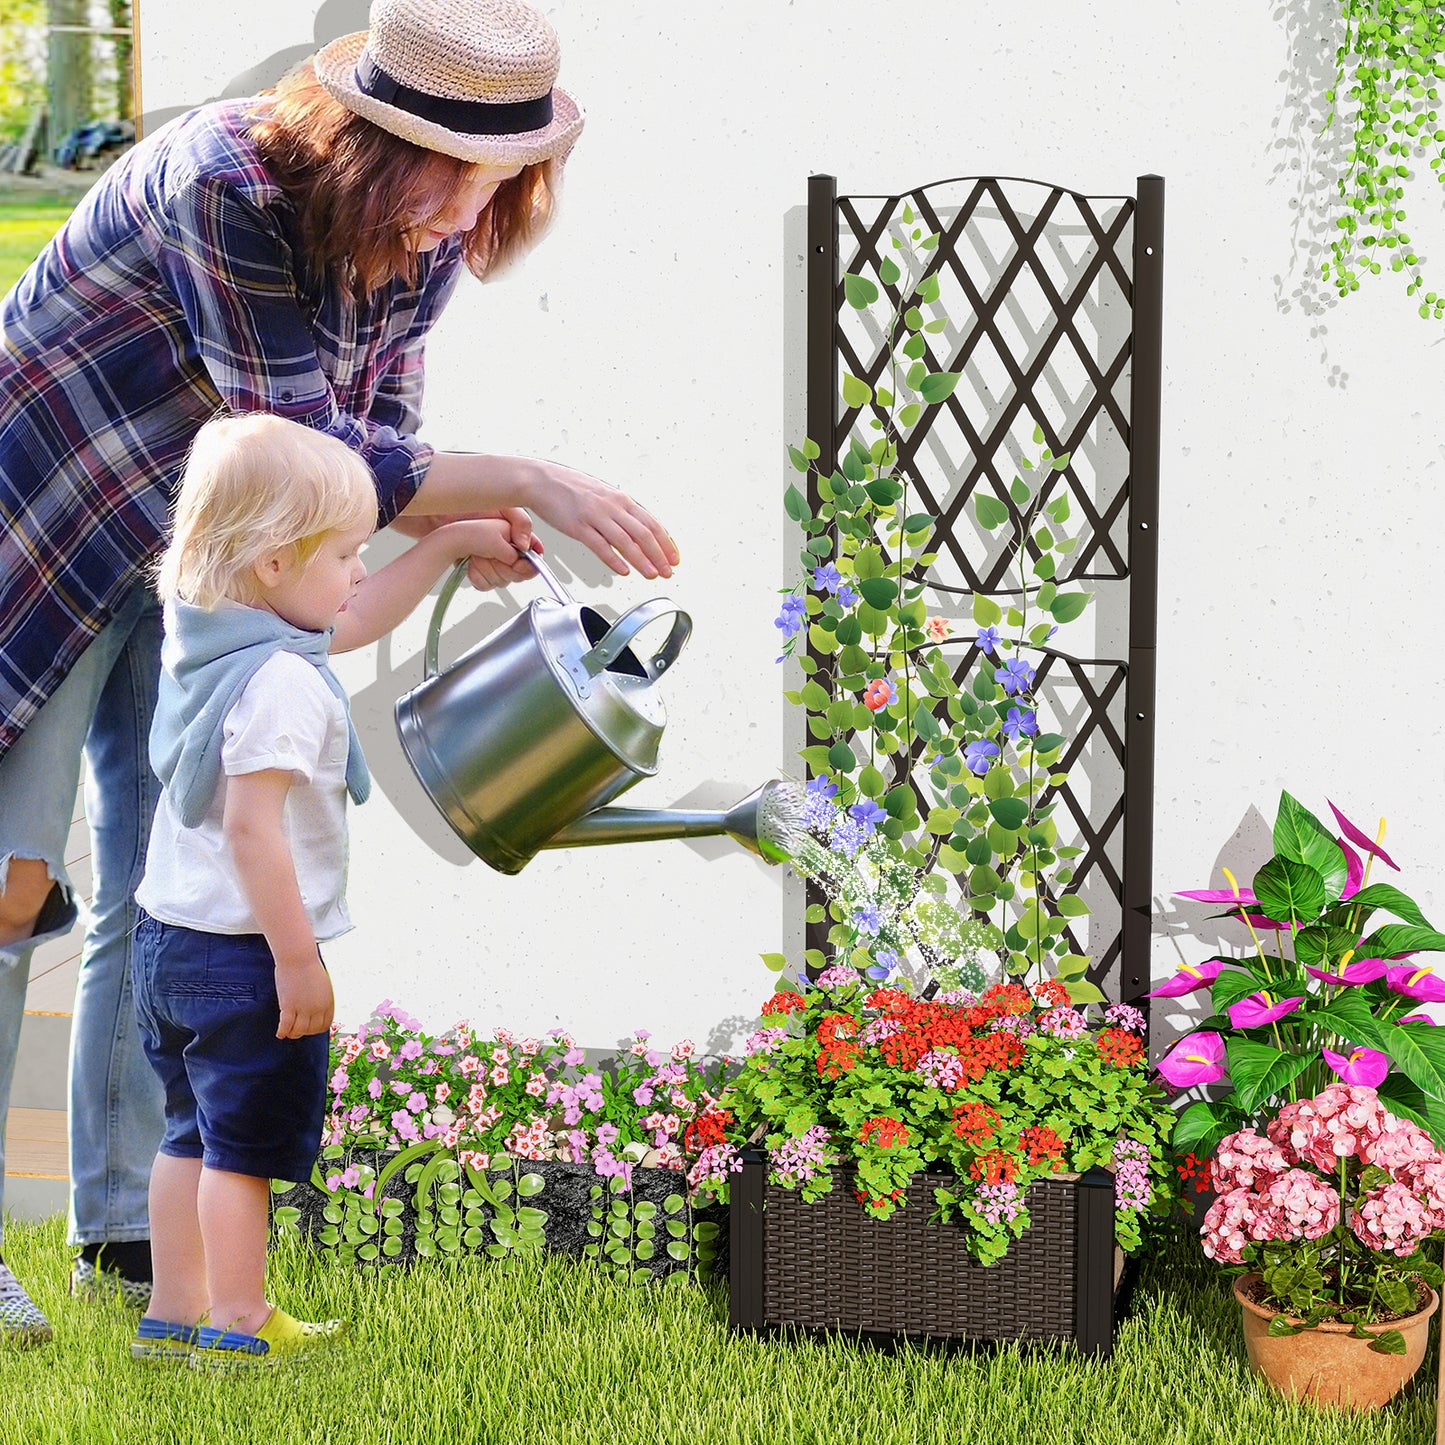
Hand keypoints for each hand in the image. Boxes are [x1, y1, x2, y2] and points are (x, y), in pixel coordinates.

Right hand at [275, 953, 333, 1038]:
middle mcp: (317, 1008)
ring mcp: (303, 1008)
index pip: (325, 1023)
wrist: (298, 958)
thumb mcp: (322, 985)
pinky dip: (283, 1031)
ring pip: (299, 1030)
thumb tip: (315, 1008)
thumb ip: (320, 998)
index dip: (317, 1029)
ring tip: (288, 1033)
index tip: (310, 1028)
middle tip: (298, 1031)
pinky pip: (286, 1025)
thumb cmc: (309, 967)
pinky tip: (280, 1034)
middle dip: (305, 1032)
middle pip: (312, 1029)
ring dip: (293, 1034)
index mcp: (328, 1002)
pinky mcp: (289, 1006)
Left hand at [434, 511, 542, 589]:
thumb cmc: (463, 506)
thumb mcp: (500, 505)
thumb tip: (527, 545)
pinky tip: (470, 563)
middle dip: (503, 565)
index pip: (533, 556)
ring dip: (487, 568)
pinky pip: (484, 583)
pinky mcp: (476, 569)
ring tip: (476, 553)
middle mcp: (505, 548)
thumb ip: (521, 522)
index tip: (518, 562)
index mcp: (515, 533)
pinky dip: (476, 575)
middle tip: (490, 553)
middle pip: (518, 572)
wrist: (433, 517)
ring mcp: (490, 560)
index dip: (528, 563)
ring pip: (501, 580)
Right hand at [522, 461, 678, 579]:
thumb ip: (620, 512)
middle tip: (667, 571)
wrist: (541, 480)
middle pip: (643, 534)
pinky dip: (614, 559)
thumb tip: (638, 529)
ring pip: (625, 541)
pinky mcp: (578, 526)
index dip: (665, 543)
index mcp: (620, 499)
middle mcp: (611, 507)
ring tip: (651, 574)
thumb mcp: (603, 495)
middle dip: (658, 555)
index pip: (651, 523)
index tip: (673, 558)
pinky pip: (600, 546)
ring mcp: (595, 516)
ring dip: (641, 560)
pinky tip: (623, 569)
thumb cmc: (570, 489)